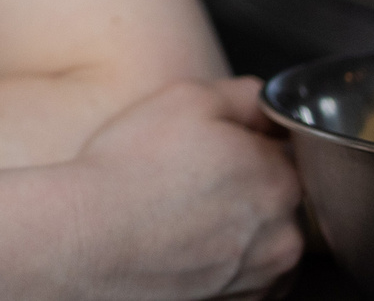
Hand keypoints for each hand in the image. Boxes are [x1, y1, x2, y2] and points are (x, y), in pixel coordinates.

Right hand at [54, 78, 303, 300]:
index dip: (247, 142)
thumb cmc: (131, 170)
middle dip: (246, 186)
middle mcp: (283, 235)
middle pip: (277, 198)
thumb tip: (267, 107)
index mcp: (280, 178)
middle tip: (193, 180)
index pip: (284, 150)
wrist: (89, 240)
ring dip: (239, 228)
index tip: (213, 148)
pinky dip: (225, 263)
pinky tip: (187, 246)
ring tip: (185, 216)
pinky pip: (246, 278)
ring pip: (264, 241)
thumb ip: (245, 95)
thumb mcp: (187, 97)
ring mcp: (261, 279)